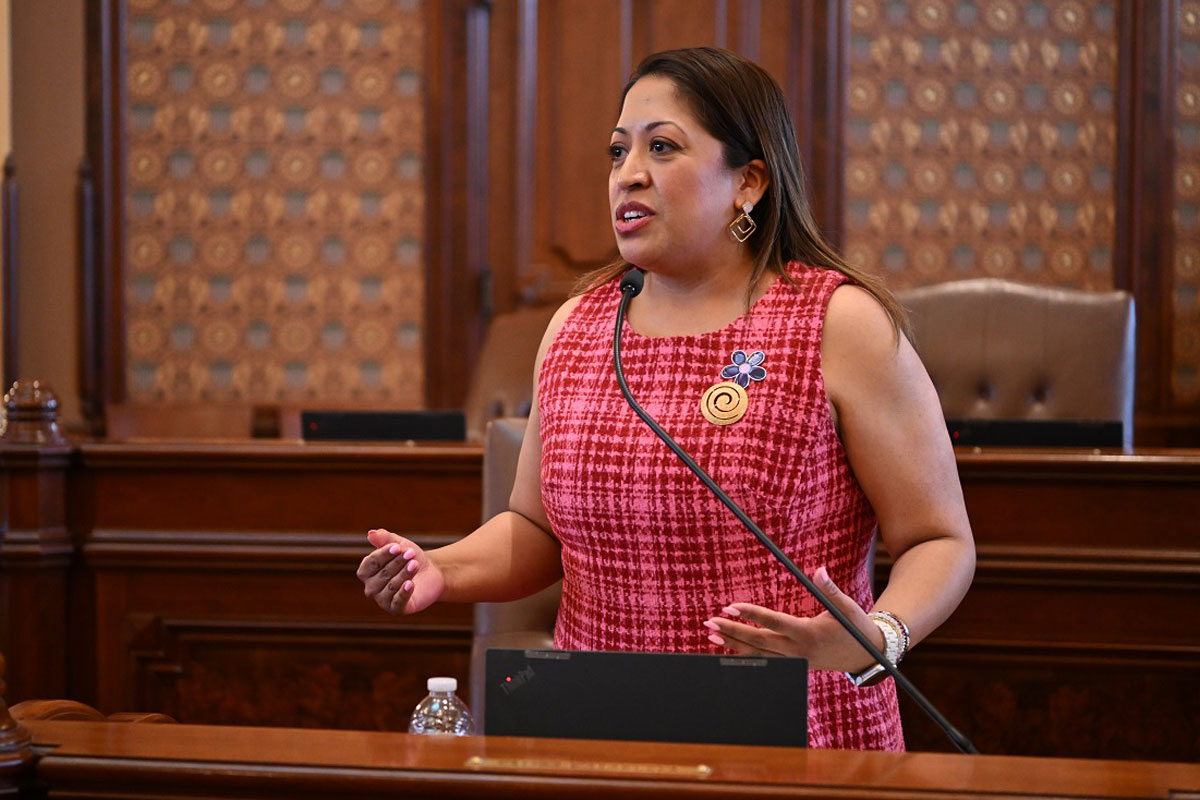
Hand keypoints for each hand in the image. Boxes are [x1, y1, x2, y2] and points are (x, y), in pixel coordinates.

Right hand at [357, 528, 445, 614]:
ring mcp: (383, 600)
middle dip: (397, 563)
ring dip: (404, 574)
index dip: (383, 554)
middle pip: (382, 574)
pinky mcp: (397, 609)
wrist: (431, 572)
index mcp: (367, 572)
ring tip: (415, 564)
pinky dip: (404, 593)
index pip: (370, 563)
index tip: (398, 547)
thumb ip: (385, 539)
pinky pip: (397, 602)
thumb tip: (371, 533)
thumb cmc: (411, 557)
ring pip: (391, 586)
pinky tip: (410, 584)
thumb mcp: (400, 544)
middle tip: (411, 554)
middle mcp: (371, 588)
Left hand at [702, 566, 884, 671]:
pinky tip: (731, 646)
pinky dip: (747, 654)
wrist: (867, 656)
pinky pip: (766, 661)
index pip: (773, 622)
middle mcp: (798, 650)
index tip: (730, 606)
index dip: (751, 614)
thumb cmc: (855, 627)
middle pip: (758, 642)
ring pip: (759, 654)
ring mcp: (795, 661)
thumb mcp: (845, 606)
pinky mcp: (795, 665)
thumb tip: (819, 569)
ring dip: (733, 645)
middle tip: (709, 621)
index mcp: (808, 633)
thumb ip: (829, 588)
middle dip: (732, 631)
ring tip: (712, 634)